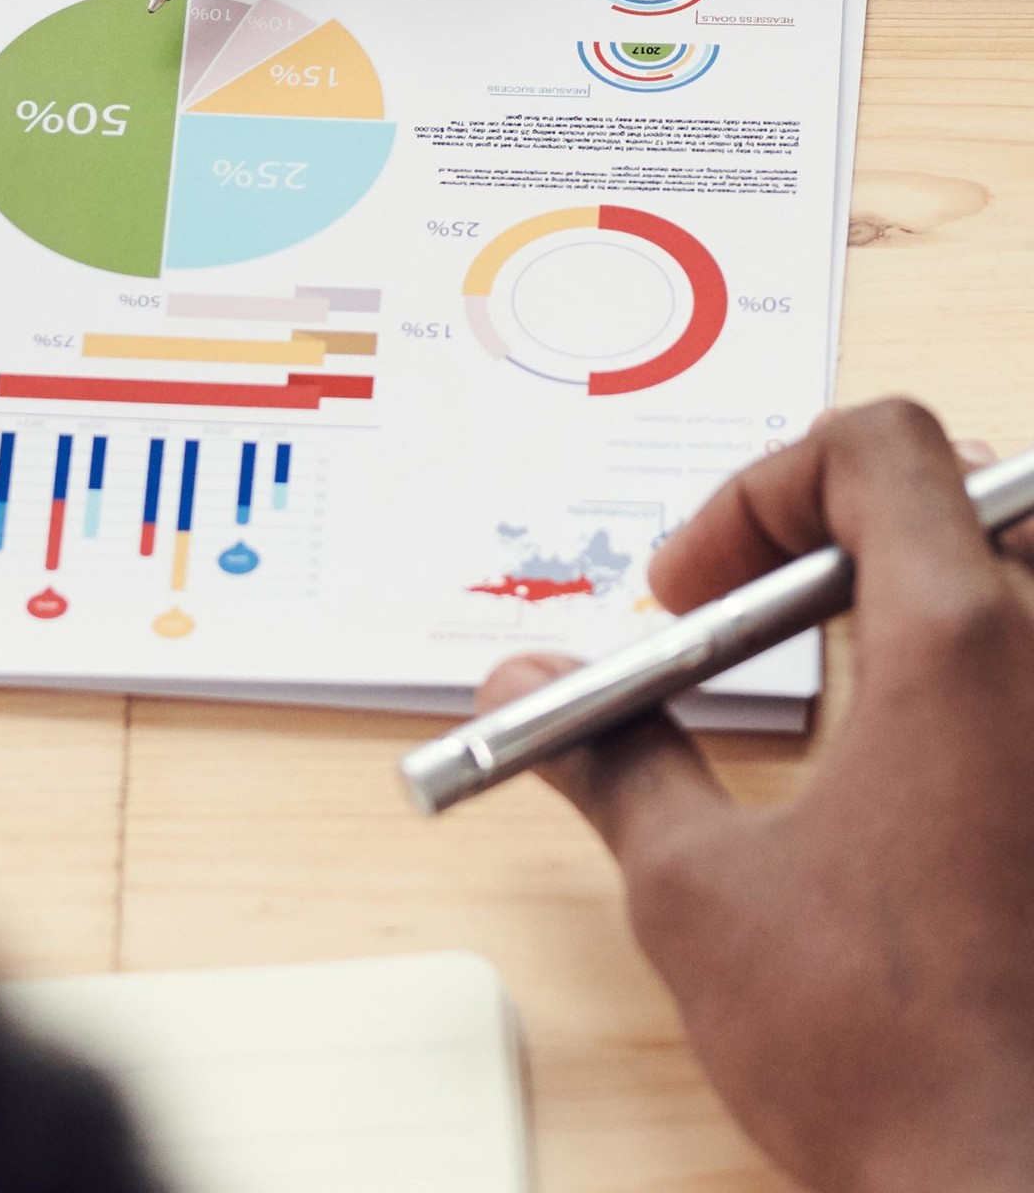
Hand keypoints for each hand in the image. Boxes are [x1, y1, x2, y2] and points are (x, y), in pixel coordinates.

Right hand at [483, 400, 1033, 1192]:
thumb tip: (527, 689)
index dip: (762, 487)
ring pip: (1029, 581)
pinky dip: (987, 691)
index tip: (697, 586)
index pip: (878, 446)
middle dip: (849, 524)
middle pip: (973, 490)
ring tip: (845, 687)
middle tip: (764, 610)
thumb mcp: (701, 893)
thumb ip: (612, 759)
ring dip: (929, 599)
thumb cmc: (903, 1064)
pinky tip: (922, 789)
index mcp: (966, 648)